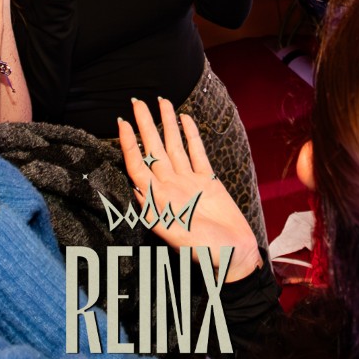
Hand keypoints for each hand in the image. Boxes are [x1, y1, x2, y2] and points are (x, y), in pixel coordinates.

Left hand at [117, 97, 259, 281]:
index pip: (138, 164)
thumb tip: (137, 189)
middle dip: (144, 124)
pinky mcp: (208, 182)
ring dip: (166, 124)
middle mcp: (171, 186)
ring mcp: (189, 182)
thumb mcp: (177, 236)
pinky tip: (185, 119)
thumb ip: (158, 214)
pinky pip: (196, 153)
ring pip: (174, 146)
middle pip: (153, 148)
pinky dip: (190, 136)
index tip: (121, 121)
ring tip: (160, 101)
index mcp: (160, 199)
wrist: (236, 258)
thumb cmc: (206, 253)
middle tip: (136, 100)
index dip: (128, 143)